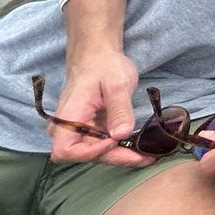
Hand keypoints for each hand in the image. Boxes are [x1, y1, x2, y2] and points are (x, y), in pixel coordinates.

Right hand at [47, 50, 150, 168]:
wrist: (98, 56)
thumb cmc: (104, 65)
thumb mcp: (117, 83)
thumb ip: (119, 109)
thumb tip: (121, 134)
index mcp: (68, 115)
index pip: (66, 150)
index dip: (90, 152)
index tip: (114, 141)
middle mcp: (67, 128)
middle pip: (85, 155)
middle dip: (116, 158)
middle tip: (146, 158)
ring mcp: (78, 130)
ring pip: (96, 152)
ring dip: (120, 155)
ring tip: (148, 155)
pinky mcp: (90, 130)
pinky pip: (102, 144)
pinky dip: (120, 148)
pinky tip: (139, 148)